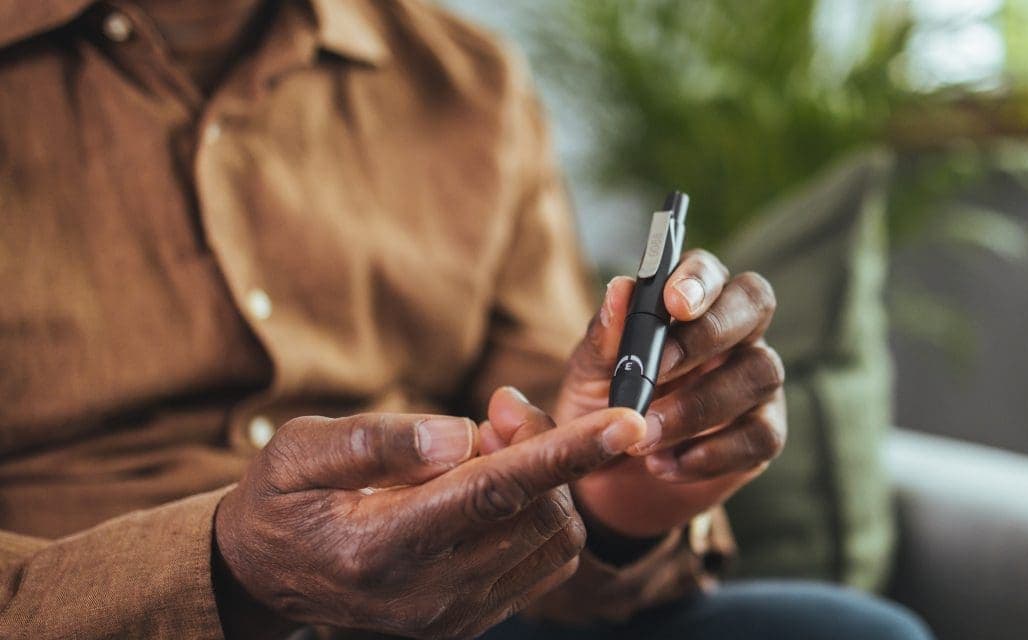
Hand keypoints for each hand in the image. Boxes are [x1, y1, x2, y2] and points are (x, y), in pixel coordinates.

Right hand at [213, 408, 645, 637]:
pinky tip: (499, 486)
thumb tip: (462, 434)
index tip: (625, 423)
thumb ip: (379, 441)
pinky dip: (542, 514)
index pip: (496, 493)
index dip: (566, 453)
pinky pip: (542, 564)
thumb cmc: (283, 497)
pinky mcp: (468, 621)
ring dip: (548, 482)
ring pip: (552, 540)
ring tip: (494, 447)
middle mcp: (426, 595)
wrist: (265, 573)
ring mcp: (451, 616)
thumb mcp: (301, 451)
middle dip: (546, 447)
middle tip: (503, 408)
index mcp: (381, 548)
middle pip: (537, 512)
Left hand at [554, 250, 785, 537]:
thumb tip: (621, 290)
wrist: (607, 478)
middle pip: (755, 302)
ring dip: (698, 406)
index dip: (698, 279)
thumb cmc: (601, 408)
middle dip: (711, 332)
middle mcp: (733, 330)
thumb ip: (606, 337)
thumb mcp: (589, 375)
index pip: (709, 270)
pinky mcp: (764, 432)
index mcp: (689, 301)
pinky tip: (665, 465)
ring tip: (643, 438)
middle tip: (659, 370)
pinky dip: (711, 453)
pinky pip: (761, 435)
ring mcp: (754, 379)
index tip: (672, 303)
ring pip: (760, 372)